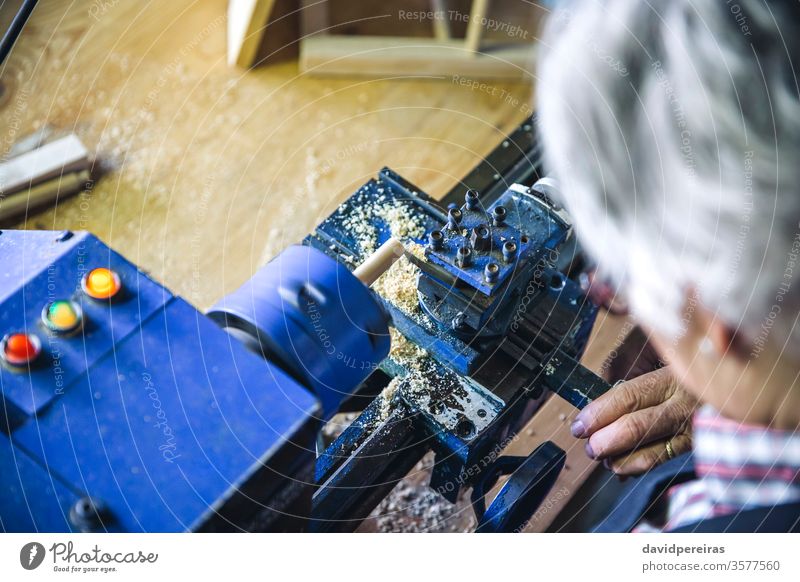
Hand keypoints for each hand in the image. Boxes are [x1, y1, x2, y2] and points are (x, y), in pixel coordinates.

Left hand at [570, 366, 697, 475]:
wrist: (743, 382)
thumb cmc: (694, 370)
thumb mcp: (666, 362)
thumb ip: (635, 380)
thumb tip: (600, 405)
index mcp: (671, 375)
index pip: (628, 396)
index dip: (599, 412)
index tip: (580, 425)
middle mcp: (685, 401)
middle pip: (637, 425)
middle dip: (605, 440)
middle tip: (589, 447)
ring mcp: (696, 425)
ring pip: (653, 449)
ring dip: (621, 458)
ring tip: (604, 459)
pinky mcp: (702, 444)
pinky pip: (667, 459)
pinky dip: (640, 465)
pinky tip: (623, 467)